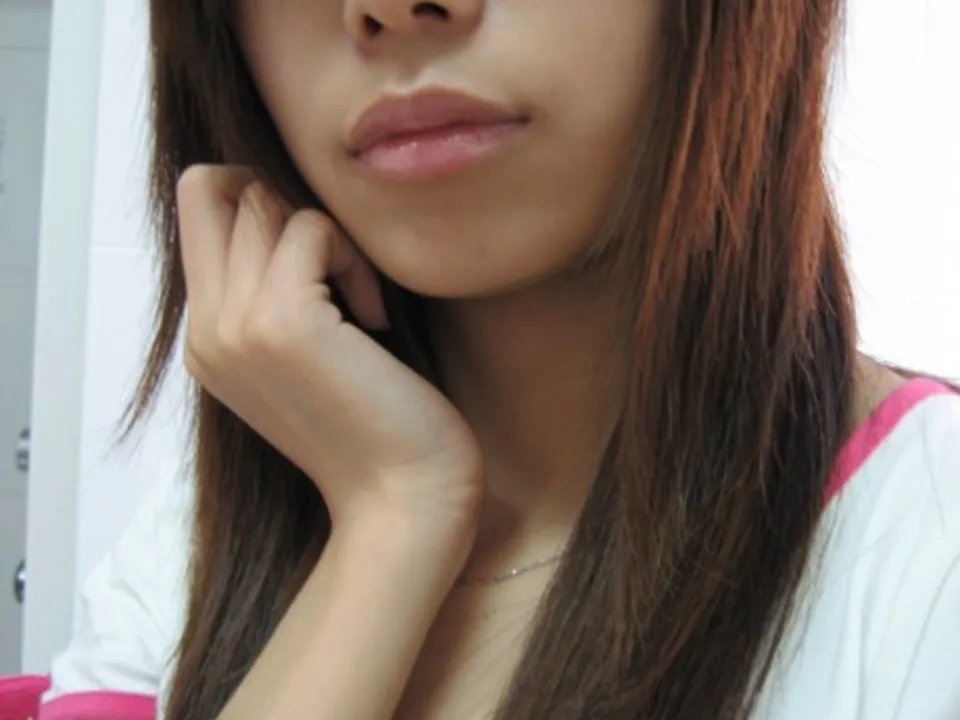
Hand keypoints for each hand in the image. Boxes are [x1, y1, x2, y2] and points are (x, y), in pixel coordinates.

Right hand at [176, 165, 482, 539]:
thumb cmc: (372, 428)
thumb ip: (272, 293)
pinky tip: (375, 315)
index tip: (313, 252)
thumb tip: (285, 211)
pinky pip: (310, 228)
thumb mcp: (305, 357)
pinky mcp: (281, 321)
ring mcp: (234, 325)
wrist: (400, 501)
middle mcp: (204, 330)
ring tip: (360, 301)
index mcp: (205, 339)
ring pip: (263, 202)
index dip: (255, 198)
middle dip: (287, 208)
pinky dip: (353, 257)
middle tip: (334, 269)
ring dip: (327, 236)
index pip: (195, 209)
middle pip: (214, 188)